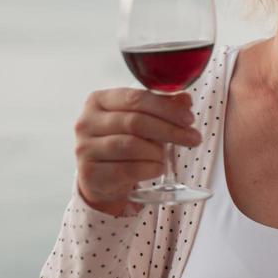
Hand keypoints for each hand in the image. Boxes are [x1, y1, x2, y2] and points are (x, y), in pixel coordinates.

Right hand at [73, 88, 200, 216]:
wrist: (100, 179)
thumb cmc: (121, 144)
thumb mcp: (138, 121)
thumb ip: (160, 108)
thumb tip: (185, 100)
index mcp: (98, 100)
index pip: (135, 98)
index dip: (165, 107)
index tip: (188, 118)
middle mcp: (86, 122)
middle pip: (135, 122)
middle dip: (169, 130)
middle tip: (193, 138)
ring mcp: (85, 148)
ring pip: (132, 145)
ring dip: (157, 151)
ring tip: (166, 156)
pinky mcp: (90, 173)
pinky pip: (129, 169)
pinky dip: (150, 168)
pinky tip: (157, 168)